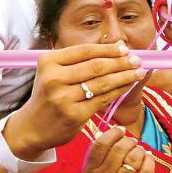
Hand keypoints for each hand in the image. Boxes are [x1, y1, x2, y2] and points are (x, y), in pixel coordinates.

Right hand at [4, 42, 147, 158]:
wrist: (33, 127)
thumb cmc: (50, 94)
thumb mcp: (56, 72)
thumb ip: (83, 60)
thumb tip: (119, 45)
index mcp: (48, 62)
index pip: (85, 51)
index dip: (108, 49)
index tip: (125, 48)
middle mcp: (53, 78)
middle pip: (96, 66)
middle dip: (120, 62)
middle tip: (137, 60)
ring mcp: (63, 98)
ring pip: (102, 83)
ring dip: (124, 76)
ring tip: (138, 72)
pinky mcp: (74, 115)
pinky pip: (103, 99)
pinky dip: (119, 90)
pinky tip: (128, 86)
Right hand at [86, 125, 153, 172]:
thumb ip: (102, 152)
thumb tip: (114, 128)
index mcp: (90, 172)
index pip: (101, 144)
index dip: (113, 132)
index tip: (121, 130)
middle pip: (119, 148)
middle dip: (129, 141)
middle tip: (132, 143)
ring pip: (134, 157)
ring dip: (140, 150)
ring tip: (139, 152)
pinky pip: (147, 168)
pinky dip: (150, 159)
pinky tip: (147, 158)